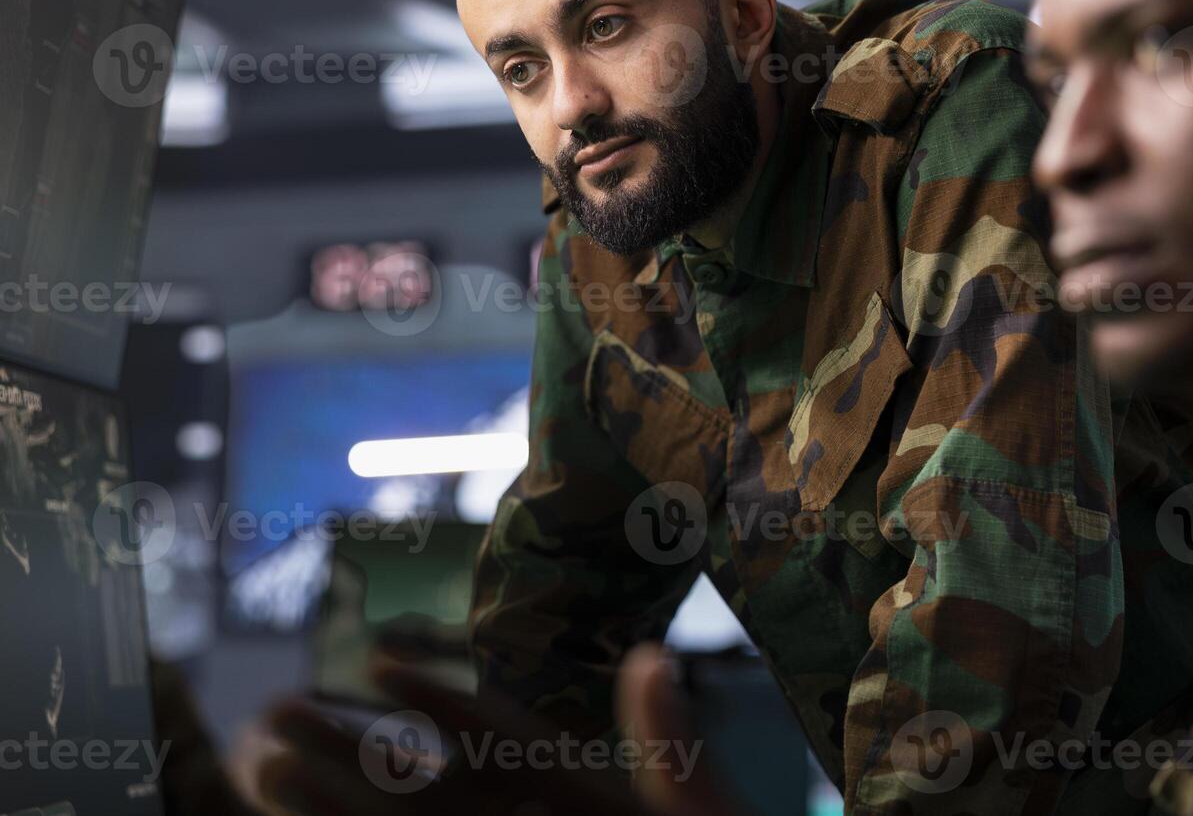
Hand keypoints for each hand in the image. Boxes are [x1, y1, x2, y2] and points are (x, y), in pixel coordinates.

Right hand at [255, 645, 737, 815]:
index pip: (500, 735)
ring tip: (260, 765)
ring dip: (330, 806)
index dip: (441, 694)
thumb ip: (672, 758)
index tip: (379, 653)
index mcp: (581, 797)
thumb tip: (650, 658)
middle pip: (427, 785)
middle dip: (351, 746)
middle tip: (278, 705)